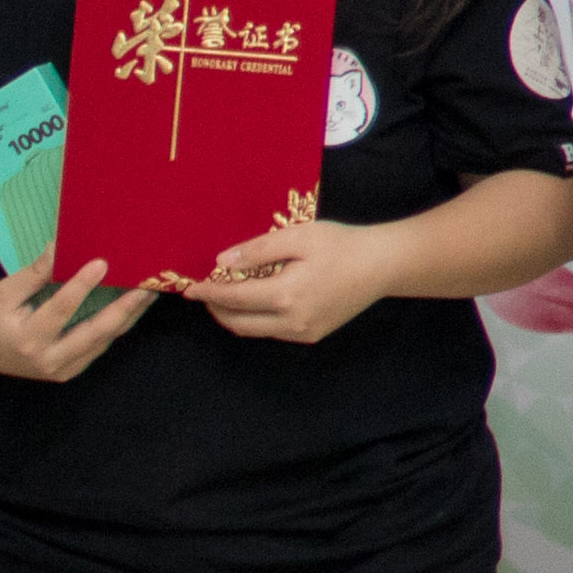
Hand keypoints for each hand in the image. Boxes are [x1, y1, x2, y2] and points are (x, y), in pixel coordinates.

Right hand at [0, 252, 155, 386]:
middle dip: (124, 308)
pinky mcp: (71, 370)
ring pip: (104, 341)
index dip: (82, 285)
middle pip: (95, 333)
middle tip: (146, 285)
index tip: (102, 262)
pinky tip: (134, 307)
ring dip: (128, 316)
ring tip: (149, 292)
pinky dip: (118, 326)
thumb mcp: (4, 292)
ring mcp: (63, 370)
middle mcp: (49, 360)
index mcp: (28, 340)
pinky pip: (100, 346)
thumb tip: (58, 246)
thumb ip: (34, 274)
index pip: (61, 310)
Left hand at [198, 217, 390, 346]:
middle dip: (216, 309)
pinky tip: (259, 300)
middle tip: (206, 292)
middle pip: (238, 323)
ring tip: (229, 295)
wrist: (382, 265)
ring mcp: (303, 333)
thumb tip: (222, 263)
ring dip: (235, 316)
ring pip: (255, 331)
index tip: (190, 288)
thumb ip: (258, 250)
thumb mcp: (299, 237)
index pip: (233, 300)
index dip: (208, 294)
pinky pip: (273, 331)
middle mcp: (291, 322)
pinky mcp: (312, 335)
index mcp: (286, 296)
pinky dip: (257, 319)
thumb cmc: (341, 245)